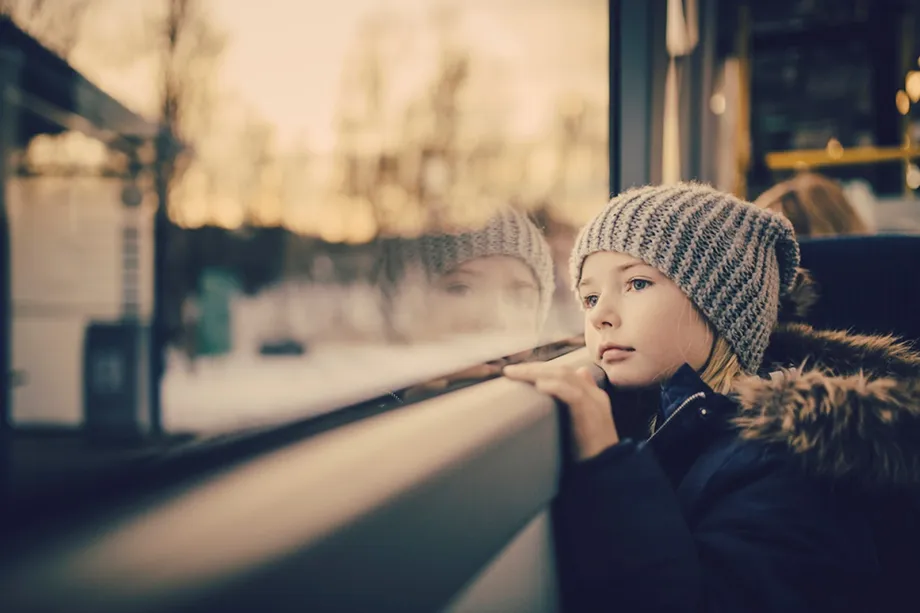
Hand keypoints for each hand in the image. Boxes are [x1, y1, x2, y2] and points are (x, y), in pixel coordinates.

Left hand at [503, 363, 619, 460]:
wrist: (606, 470)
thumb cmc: (588, 451)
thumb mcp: (579, 424)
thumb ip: (573, 405)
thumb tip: (561, 392)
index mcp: (592, 395)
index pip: (565, 372)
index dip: (541, 368)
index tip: (518, 371)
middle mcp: (594, 395)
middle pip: (562, 371)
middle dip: (534, 368)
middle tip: (509, 370)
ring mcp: (594, 403)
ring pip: (565, 377)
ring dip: (537, 373)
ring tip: (515, 374)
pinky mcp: (591, 414)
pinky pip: (573, 394)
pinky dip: (555, 387)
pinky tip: (539, 386)